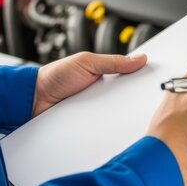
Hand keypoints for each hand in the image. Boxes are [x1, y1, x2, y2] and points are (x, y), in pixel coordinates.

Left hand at [32, 52, 146, 116]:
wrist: (31, 98)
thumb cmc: (55, 76)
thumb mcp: (87, 62)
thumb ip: (113, 61)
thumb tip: (140, 58)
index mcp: (104, 75)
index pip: (128, 78)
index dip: (141, 80)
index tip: (155, 82)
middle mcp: (101, 93)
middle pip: (125, 99)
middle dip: (134, 100)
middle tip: (145, 101)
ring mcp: (94, 110)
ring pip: (115, 114)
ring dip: (120, 114)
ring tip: (131, 115)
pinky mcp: (87, 125)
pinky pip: (102, 126)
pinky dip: (107, 127)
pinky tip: (113, 127)